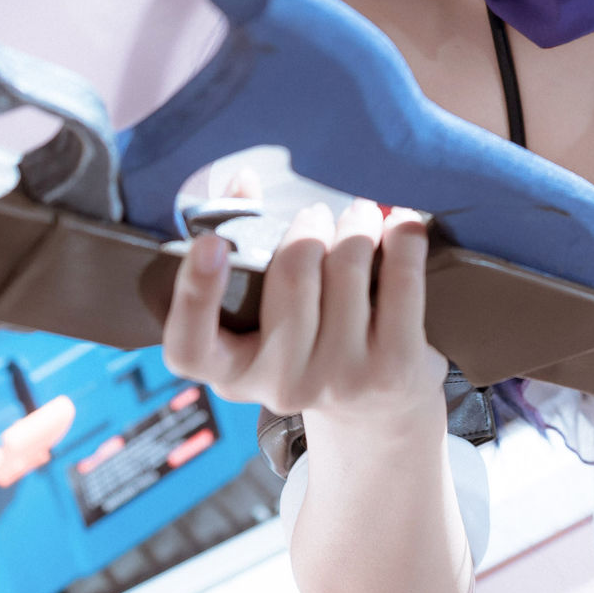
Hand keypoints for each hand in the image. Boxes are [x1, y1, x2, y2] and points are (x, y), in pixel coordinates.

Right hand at [159, 199, 447, 428]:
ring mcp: (339, 381)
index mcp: (229, 372)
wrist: (374, 411)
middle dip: (309, 228)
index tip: (211, 242)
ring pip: (347, 269)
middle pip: (291, 278)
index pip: (189, 346)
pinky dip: (403, 239)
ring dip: (357, 225)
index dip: (195, 292)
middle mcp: (280, 385)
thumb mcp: (260, 314)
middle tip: (317, 214)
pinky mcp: (392, 368)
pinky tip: (402, 224)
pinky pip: (401, 281)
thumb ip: (240, 243)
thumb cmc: (305, 340)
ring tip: (361, 213)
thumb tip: (242, 181)